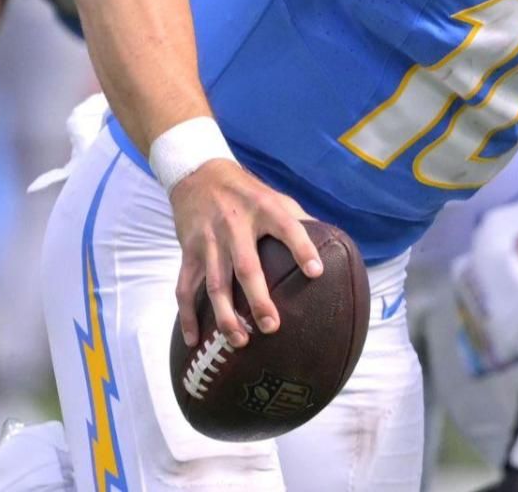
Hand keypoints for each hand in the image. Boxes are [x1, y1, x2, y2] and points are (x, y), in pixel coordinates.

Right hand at [168, 160, 321, 348]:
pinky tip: (195, 340)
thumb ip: (299, 221)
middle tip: (271, 327)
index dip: (302, 249)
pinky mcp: (189, 252)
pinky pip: (185, 288)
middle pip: (246, 267)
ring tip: (240, 340)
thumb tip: (333, 245)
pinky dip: (187, 315)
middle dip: (258, 300)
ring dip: (226, 315)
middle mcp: (235, 226)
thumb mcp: (275, 198)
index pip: (288, 228)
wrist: (198, 175)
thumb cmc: (247, 193)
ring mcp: (210, 241)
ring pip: (215, 284)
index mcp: (264, 210)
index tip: (316, 272)